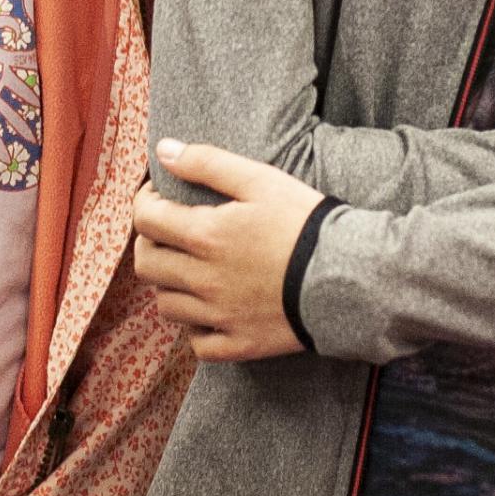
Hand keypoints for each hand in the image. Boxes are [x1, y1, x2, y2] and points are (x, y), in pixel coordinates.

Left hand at [127, 138, 323, 361]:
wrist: (349, 276)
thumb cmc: (305, 222)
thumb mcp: (260, 180)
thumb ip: (207, 162)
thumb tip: (163, 150)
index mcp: (205, 236)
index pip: (146, 219)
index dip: (145, 202)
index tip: (159, 197)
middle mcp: (203, 280)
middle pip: (147, 265)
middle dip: (150, 243)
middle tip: (170, 232)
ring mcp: (219, 316)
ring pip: (166, 305)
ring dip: (169, 285)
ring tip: (190, 269)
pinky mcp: (240, 344)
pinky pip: (198, 345)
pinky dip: (196, 328)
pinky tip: (211, 310)